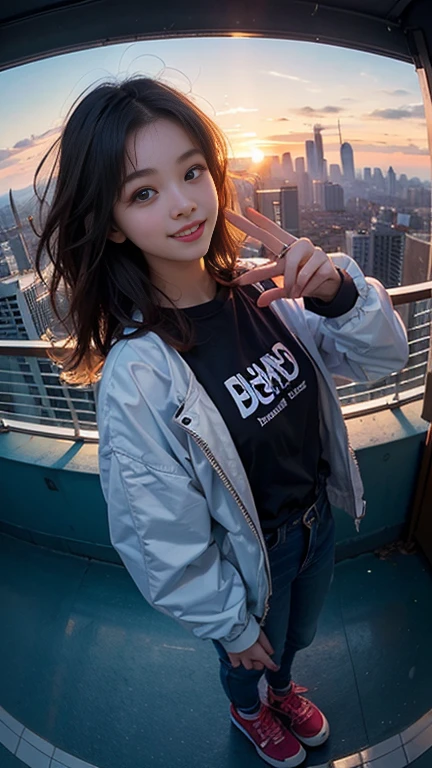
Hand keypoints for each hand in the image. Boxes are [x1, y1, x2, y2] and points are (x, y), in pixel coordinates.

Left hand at [225, 207, 340, 306]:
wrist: (329, 287)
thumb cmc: (305, 282)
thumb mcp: (288, 288)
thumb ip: (274, 293)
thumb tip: (259, 303)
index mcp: (289, 249)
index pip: (272, 232)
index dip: (259, 222)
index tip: (245, 210)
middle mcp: (298, 245)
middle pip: (271, 236)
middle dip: (250, 227)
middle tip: (228, 215)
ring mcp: (313, 251)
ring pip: (291, 268)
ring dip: (291, 285)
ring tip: (294, 292)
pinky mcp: (324, 262)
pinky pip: (307, 279)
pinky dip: (305, 288)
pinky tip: (309, 288)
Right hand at [227, 629, 279, 671]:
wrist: (231, 626)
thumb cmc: (246, 628)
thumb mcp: (260, 634)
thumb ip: (266, 644)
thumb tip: (271, 652)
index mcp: (257, 652)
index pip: (268, 662)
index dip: (273, 666)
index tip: (276, 668)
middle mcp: (249, 657)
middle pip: (257, 666)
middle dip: (261, 662)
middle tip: (261, 657)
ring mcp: (239, 657)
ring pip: (247, 666)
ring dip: (251, 663)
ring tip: (251, 657)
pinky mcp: (231, 655)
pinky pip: (236, 664)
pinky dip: (239, 662)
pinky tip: (240, 657)